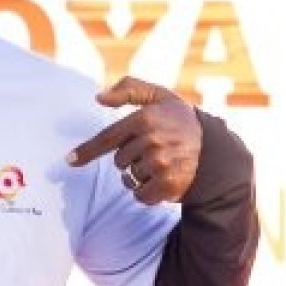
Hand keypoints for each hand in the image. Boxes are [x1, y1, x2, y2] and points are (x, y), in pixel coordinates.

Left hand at [65, 77, 201, 204]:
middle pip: (120, 162)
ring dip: (139, 177)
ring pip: (130, 179)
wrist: (215, 149)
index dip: (87, 151)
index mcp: (145, 119)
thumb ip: (129, 90)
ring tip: (160, 165)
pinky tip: (162, 181)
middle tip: (154, 151)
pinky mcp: (168, 185)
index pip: (107, 138)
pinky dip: (147, 193)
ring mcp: (161, 163)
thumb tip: (99, 97)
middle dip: (131, 160)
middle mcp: (152, 141)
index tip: (69, 161)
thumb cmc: (181, 120)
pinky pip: (141, 196)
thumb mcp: (159, 96)